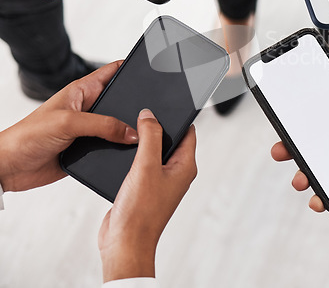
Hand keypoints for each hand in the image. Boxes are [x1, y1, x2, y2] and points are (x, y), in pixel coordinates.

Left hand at [0, 62, 137, 192]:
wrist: (10, 168)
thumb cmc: (27, 136)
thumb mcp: (68, 123)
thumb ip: (102, 125)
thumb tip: (131, 131)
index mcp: (82, 91)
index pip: (111, 71)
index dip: (129, 68)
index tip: (147, 68)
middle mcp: (88, 108)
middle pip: (120, 101)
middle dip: (135, 104)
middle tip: (151, 109)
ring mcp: (89, 129)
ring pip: (119, 126)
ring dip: (128, 130)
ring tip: (142, 133)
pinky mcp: (89, 149)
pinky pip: (112, 147)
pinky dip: (120, 149)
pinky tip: (128, 151)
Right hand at [99, 109, 196, 282]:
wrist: (124, 243)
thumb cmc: (141, 212)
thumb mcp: (146, 166)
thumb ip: (150, 137)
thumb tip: (149, 115)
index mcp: (185, 166)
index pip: (188, 132)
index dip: (178, 116)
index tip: (168, 103)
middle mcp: (175, 172)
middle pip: (169, 139)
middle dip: (157, 126)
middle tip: (143, 114)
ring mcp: (160, 180)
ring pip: (153, 151)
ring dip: (143, 141)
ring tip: (131, 130)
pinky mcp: (144, 186)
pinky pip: (141, 163)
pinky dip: (133, 155)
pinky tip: (122, 151)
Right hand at [271, 70, 328, 217]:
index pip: (328, 115)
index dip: (307, 115)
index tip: (289, 115)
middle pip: (316, 142)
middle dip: (294, 145)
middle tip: (280, 147)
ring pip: (319, 167)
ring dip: (302, 172)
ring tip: (298, 178)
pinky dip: (320, 195)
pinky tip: (314, 197)